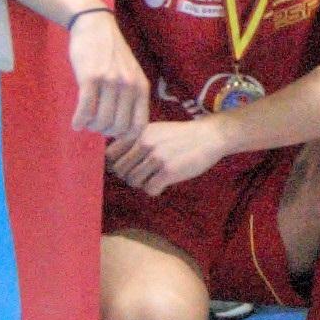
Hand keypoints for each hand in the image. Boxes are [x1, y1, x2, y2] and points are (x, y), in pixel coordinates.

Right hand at [64, 7, 150, 140]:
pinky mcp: (91, 78)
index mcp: (141, 87)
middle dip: (105, 132)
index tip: (113, 134)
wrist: (95, 25)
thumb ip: (130, 97)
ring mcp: (110, 81)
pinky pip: (85, 109)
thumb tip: (124, 129)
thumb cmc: (111, 53)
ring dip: (91, 126)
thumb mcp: (131, 74)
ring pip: (101, 121)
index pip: (139, 126)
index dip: (125, 137)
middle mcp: (128, 85)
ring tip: (86, 121)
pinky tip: (76, 123)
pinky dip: (79, 121)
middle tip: (95, 125)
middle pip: (118, 127)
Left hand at [108, 114, 233, 196]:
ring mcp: (156, 157)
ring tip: (154, 178)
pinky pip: (150, 189)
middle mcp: (144, 143)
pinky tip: (163, 183)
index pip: (110, 154)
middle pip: (119, 171)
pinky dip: (155, 190)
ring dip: (142, 183)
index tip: (125, 166)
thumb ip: (134, 140)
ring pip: (133, 181)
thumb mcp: (155, 129)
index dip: (114, 163)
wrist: (210, 136)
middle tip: (143, 174)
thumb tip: (112, 160)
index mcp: (138, 132)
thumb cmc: (181, 135)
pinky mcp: (168, 171)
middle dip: (128, 175)